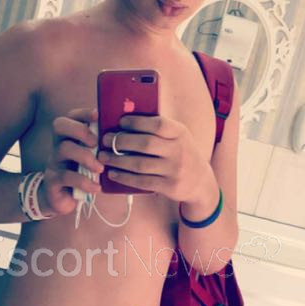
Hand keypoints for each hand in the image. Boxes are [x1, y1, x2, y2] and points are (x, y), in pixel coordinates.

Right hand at [42, 107, 103, 215]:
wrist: (64, 198)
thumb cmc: (84, 173)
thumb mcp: (94, 157)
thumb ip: (103, 145)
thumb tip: (126, 135)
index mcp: (70, 135)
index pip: (71, 115)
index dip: (84, 113)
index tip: (98, 116)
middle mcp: (59, 144)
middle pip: (60, 125)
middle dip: (80, 130)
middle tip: (96, 143)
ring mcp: (54, 161)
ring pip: (64, 149)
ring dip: (86, 157)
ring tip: (100, 169)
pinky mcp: (52, 179)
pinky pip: (66, 176)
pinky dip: (84, 182)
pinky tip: (96, 187)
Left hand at [97, 114, 212, 202]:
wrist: (200, 182)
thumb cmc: (180, 153)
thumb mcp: (177, 137)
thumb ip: (158, 129)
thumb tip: (125, 119)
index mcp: (180, 133)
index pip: (158, 124)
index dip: (137, 122)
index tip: (121, 122)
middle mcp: (179, 150)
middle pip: (145, 144)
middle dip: (121, 141)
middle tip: (105, 140)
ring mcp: (175, 169)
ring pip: (140, 164)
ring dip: (118, 160)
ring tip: (103, 157)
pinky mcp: (169, 186)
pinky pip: (142, 181)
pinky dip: (125, 177)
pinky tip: (113, 173)